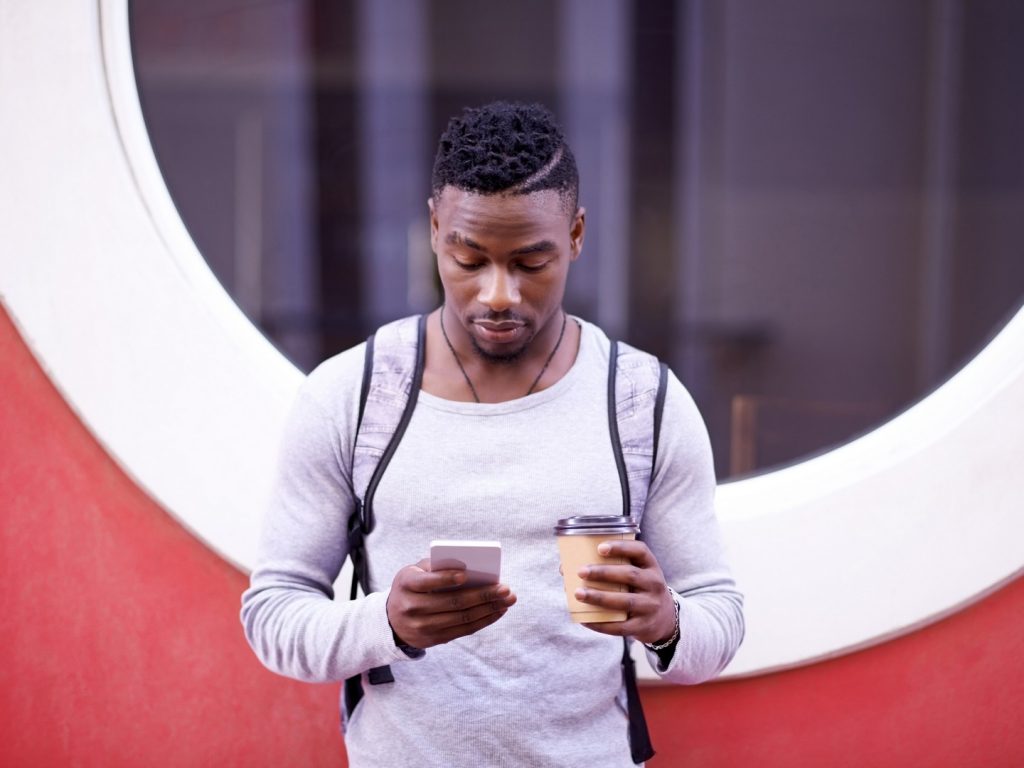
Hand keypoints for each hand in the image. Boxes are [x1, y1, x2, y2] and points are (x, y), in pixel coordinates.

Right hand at [386, 559, 516, 649]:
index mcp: (406, 584)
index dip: (445, 579)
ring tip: (507, 600)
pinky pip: (463, 630)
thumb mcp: (414, 572)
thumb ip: (436, 567)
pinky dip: (484, 620)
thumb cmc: (411, 587)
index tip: (466, 575)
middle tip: (505, 588)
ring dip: (488, 609)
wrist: (391, 621)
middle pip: (453, 603)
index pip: (427, 582)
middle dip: (483, 595)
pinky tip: (497, 611)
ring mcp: (422, 627)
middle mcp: (411, 608)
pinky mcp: (434, 640)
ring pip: (462, 618)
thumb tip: (470, 569)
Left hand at [575, 540, 676, 644]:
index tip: (600, 548)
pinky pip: (620, 626)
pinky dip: (601, 624)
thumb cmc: (639, 589)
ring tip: (578, 594)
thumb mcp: (637, 574)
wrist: (664, 619)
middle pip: (630, 575)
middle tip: (581, 571)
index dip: (621, 547)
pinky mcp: (643, 626)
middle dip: (604, 573)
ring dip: (599, 597)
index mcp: (651, 566)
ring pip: (625, 601)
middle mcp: (654, 584)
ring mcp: (650, 606)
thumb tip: (565, 568)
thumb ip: (611, 567)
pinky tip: (585, 619)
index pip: (640, 551)